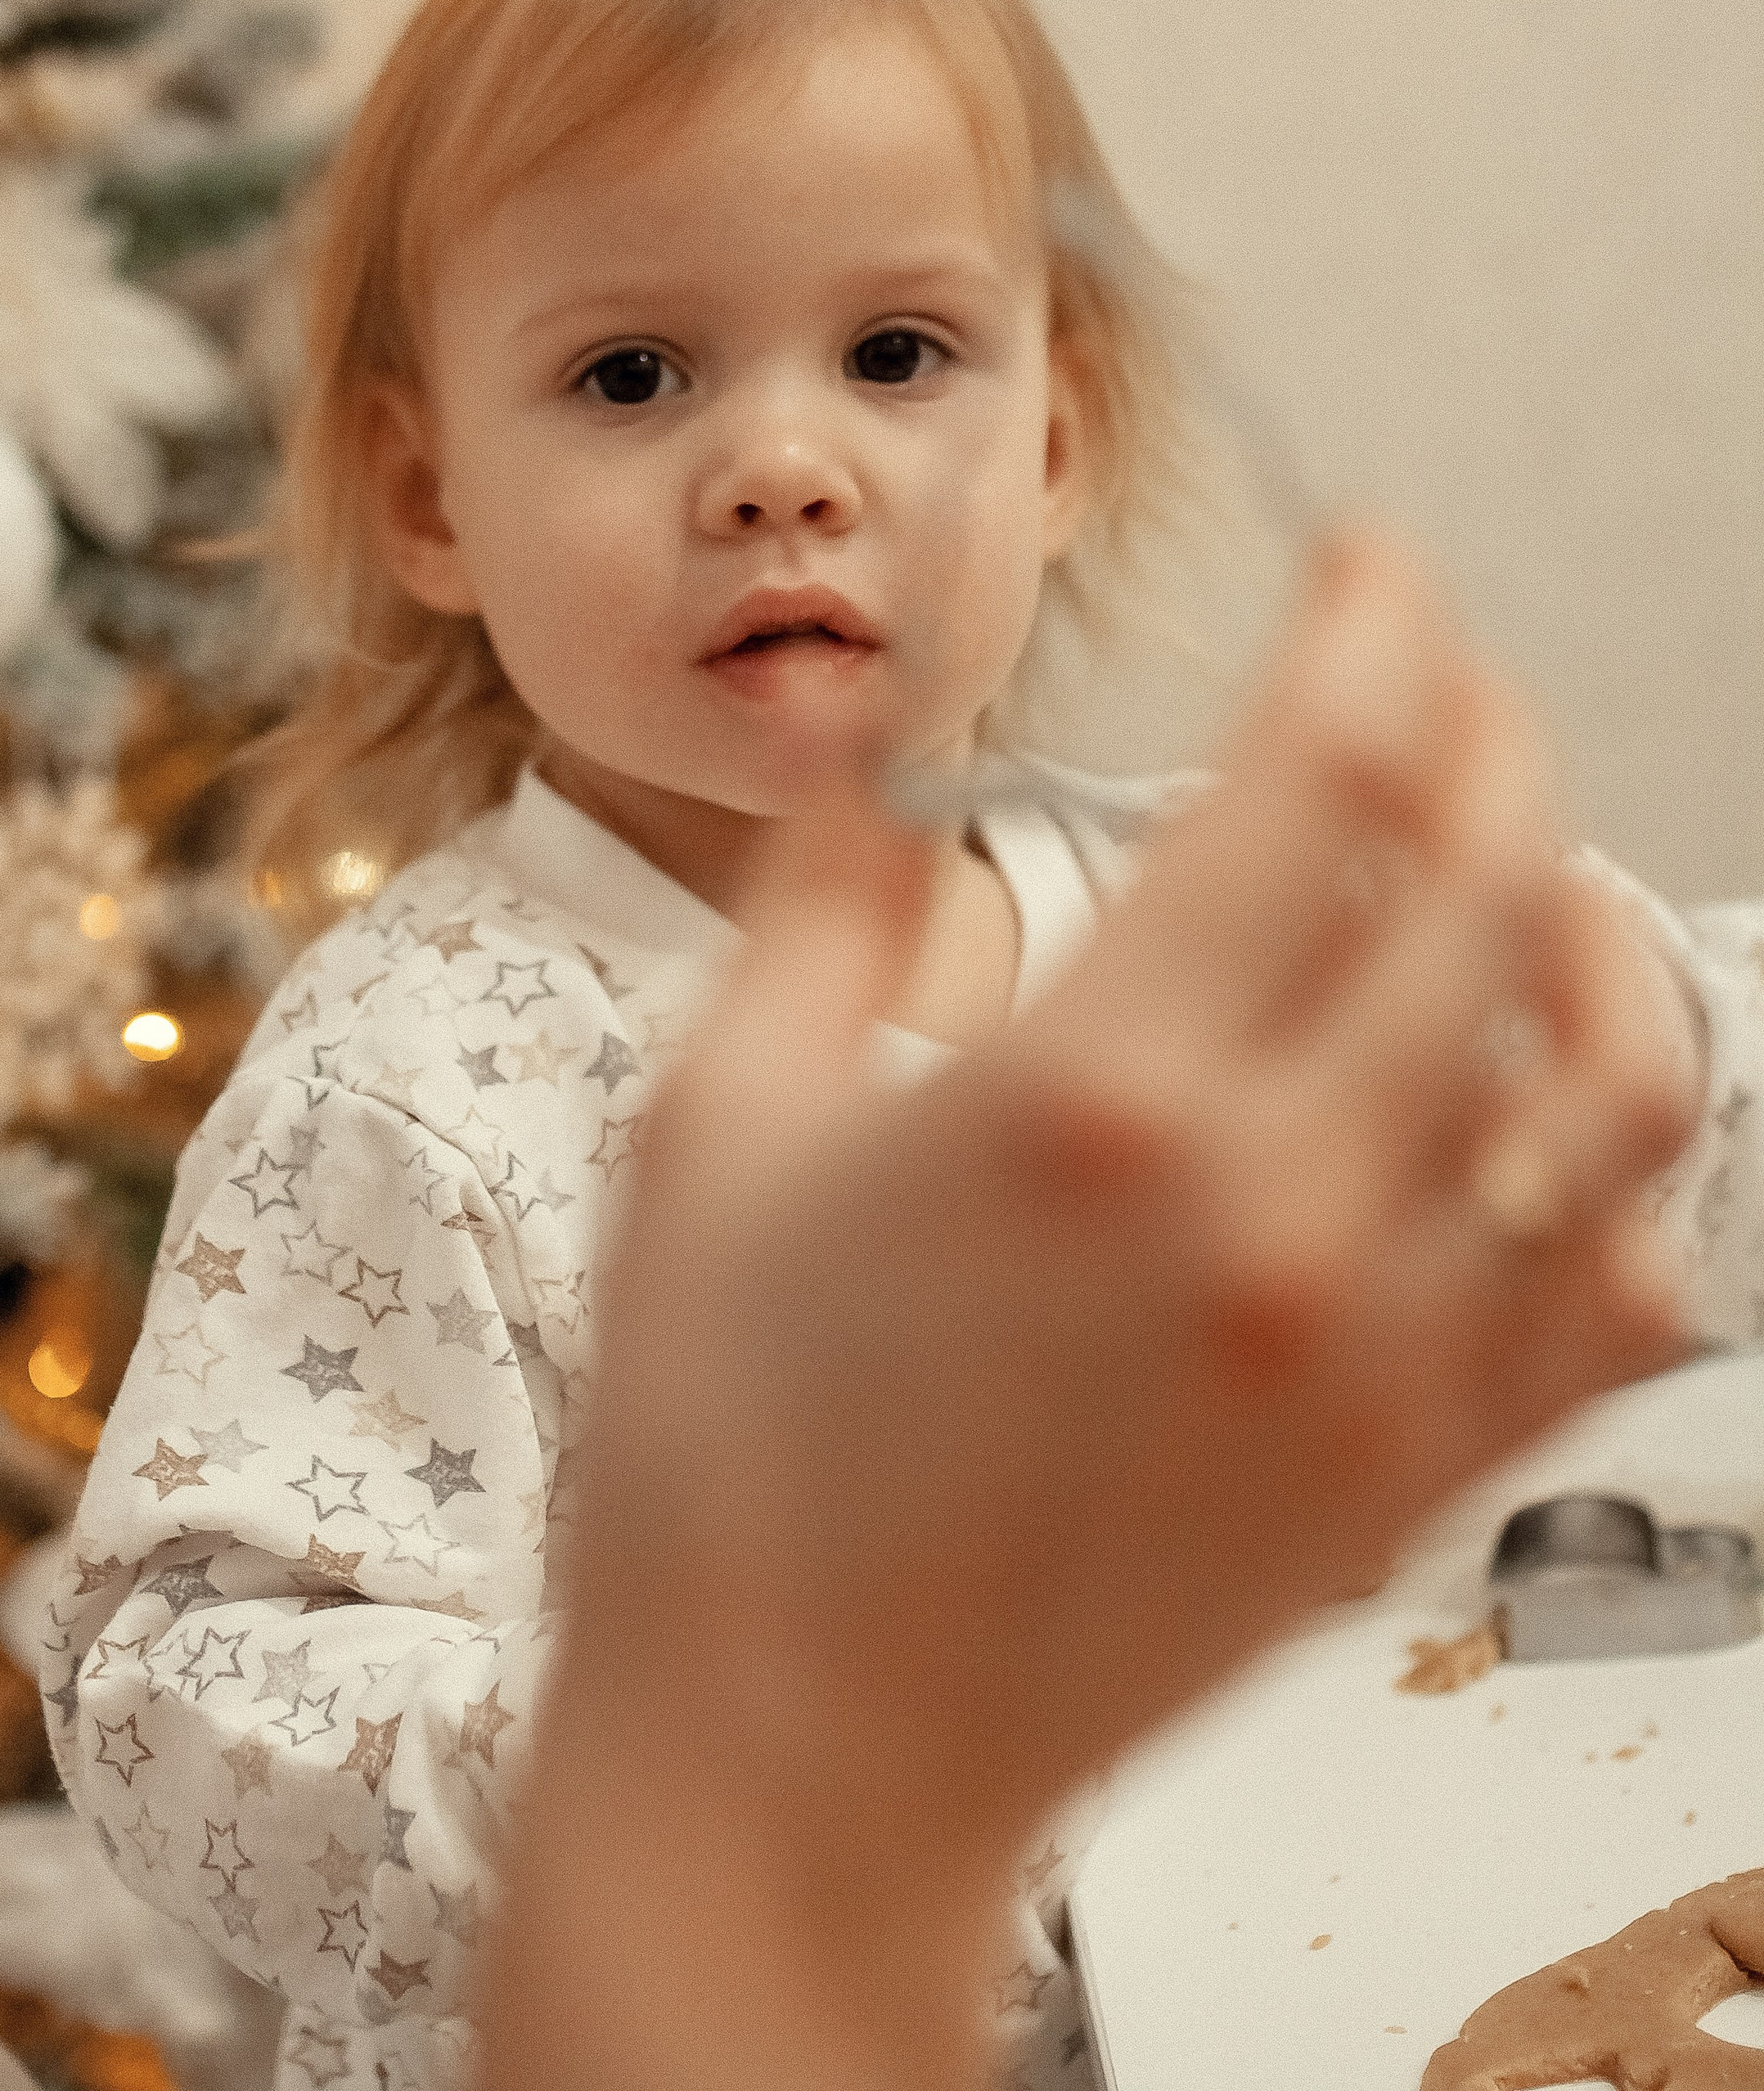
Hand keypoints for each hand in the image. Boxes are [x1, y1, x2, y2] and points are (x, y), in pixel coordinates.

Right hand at [479, 533, 1696, 2090]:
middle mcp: (1273, 1212)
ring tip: (1534, 875)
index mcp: (1092, 1095)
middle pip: (1494, 881)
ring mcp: (1368, 1353)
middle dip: (1490, 724)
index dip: (1372, 621)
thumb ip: (820, 910)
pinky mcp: (1406, 1475)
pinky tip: (1558, 1119)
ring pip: (1608, 1084)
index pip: (1323, 770)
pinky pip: (1612, 1297)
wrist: (791, 1764)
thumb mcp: (709, 1129)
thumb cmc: (725, 1467)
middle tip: (1443, 671)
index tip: (1366, 567)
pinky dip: (1622, 1179)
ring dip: (1595, 933)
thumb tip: (873, 772)